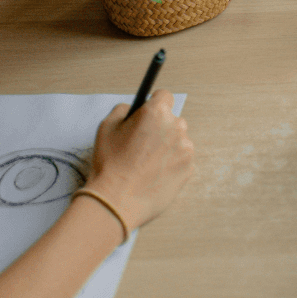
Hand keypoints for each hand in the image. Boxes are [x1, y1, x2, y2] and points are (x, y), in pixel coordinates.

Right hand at [82, 91, 193, 232]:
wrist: (116, 201)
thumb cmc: (109, 164)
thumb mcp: (107, 127)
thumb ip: (123, 110)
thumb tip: (134, 108)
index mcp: (157, 112)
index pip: (164, 96)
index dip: (154, 104)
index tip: (148, 115)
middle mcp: (176, 126)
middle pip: (172, 120)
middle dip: (160, 129)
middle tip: (142, 146)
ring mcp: (186, 149)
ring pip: (178, 142)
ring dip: (167, 148)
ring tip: (146, 165)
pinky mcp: (189, 169)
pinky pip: (181, 161)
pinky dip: (171, 165)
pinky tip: (154, 176)